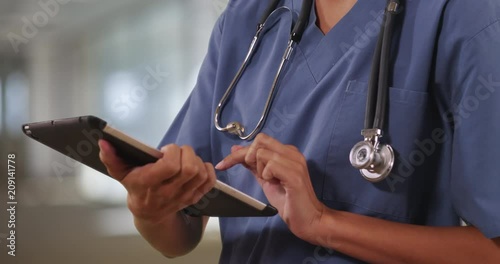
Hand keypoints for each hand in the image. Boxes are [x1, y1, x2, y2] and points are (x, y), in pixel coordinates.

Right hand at [98, 140, 215, 223]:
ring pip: (201, 174)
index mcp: (150, 183)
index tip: (165, 150)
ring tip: (185, 159)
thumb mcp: (120, 173)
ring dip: (197, 160)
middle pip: (190, 168)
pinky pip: (209, 182)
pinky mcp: (195, 198)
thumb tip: (103, 142)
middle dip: (187, 153)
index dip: (172, 152)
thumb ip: (111, 158)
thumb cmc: (135, 188)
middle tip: (177, 152)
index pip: (171, 166)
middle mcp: (169, 192)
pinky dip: (208, 170)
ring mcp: (184, 196)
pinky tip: (198, 166)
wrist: (149, 214)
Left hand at [215, 133, 326, 240]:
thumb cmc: (288, 200)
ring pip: (262, 153)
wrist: (308, 219)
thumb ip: (252, 164)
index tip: (222, 164)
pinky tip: (275, 184)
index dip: (239, 152)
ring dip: (260, 169)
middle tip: (254, 174)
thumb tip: (236, 150)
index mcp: (287, 152)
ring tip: (271, 181)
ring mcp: (295, 162)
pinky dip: (267, 175)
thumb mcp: (265, 179)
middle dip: (247, 157)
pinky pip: (271, 165)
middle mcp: (293, 153)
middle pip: (260, 141)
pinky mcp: (295, 175)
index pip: (259, 141)